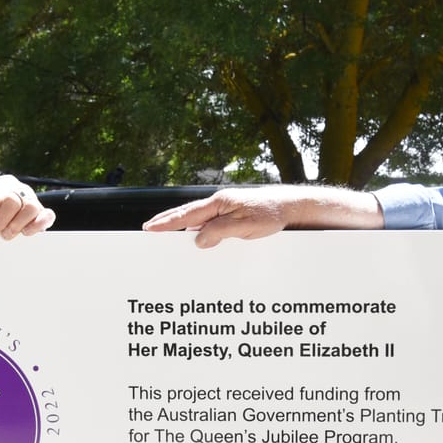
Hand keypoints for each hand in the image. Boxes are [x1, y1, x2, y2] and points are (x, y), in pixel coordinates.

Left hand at [0, 175, 55, 237]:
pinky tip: (25, 232)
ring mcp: (33, 200)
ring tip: (6, 234)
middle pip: (13, 202)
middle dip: (0, 221)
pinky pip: (48, 215)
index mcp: (3, 184)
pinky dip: (38, 225)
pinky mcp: (42, 213)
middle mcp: (19, 189)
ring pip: (31, 208)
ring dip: (16, 225)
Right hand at [142, 186, 380, 247]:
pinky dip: (197, 230)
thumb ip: (220, 231)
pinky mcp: (235, 218)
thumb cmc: (273, 215)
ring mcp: (227, 210)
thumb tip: (197, 240)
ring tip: (164, 233)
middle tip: (148, 229)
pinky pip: (210, 225)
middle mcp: (220, 204)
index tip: (149, 228)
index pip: (187, 215)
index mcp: (220, 202)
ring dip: (180, 226)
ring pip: (198, 220)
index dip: (167, 223)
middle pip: (188, 215)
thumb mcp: (247, 225)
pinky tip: (194, 238)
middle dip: (167, 222)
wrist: (294, 209)